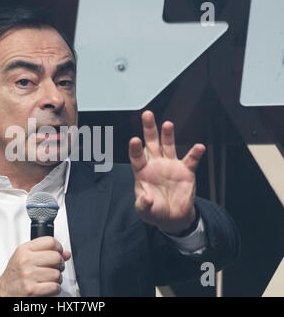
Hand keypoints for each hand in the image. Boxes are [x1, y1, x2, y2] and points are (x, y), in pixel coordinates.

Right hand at [0, 236, 70, 295]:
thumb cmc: (15, 274)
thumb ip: (45, 252)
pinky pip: (55, 287)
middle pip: (56, 257)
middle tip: (54, 268)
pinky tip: (48, 287)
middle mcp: (25, 260)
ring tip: (49, 279)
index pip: (50, 241)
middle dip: (59, 264)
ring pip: (57, 274)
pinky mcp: (31, 289)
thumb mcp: (25, 257)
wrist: (5, 291)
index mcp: (24, 250)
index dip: (58, 248)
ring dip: (57, 279)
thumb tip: (66, 254)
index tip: (58, 253)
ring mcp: (28, 275)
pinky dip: (55, 289)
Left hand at [128, 111, 205, 234]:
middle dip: (149, 129)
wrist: (172, 216)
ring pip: (169, 146)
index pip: (137, 157)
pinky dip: (195, 153)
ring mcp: (170, 165)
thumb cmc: (154, 210)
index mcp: (142, 171)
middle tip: (147, 115)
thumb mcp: (144, 210)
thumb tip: (145, 198)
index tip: (134, 140)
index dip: (135, 149)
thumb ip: (143, 204)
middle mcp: (156, 164)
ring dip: (168, 135)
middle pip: (151, 143)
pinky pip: (191, 160)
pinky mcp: (185, 171)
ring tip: (167, 124)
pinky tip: (199, 147)